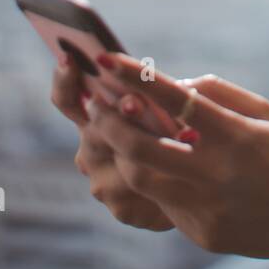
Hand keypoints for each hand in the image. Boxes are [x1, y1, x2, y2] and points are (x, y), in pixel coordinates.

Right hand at [50, 53, 215, 230]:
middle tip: (134, 103)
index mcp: (95, 118)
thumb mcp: (165, 104)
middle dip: (116, 116)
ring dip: (143, 145)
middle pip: (94, 130)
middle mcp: (91, 150)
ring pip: (118, 159)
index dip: (65, 80)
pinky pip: (137, 189)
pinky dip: (159, 176)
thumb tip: (134, 100)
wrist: (203, 183)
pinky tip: (181, 168)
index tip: (69, 59)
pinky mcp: (125, 209)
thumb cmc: (179, 130)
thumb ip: (146, 96)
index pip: (67, 98)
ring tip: (177, 135)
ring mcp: (103, 183)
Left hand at [85, 53, 268, 259]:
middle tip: (95, 104)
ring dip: (122, 152)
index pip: (175, 100)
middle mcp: (218, 174)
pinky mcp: (201, 234)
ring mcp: (207, 208)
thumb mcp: (262, 111)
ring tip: (113, 133)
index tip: (107, 60)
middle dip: (110, 122)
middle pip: (143, 148)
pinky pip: (164, 203)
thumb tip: (173, 85)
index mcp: (235, 136)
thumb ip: (216, 91)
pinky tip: (153, 166)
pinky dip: (155, 181)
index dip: (137, 78)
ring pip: (142, 179)